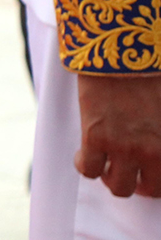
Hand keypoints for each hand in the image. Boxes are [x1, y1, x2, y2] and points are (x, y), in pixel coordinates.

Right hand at [76, 73, 160, 197]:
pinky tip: (85, 153)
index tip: (147, 175)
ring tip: (105, 161)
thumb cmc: (151, 73)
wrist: (122, 49)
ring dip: (111, 177)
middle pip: (145, 190)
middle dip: (136, 182)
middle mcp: (150, 151)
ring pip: (118, 186)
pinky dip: (85, 165)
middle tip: (126, 168)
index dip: (155, 181)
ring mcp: (123, 146)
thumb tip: (155, 139)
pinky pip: (88, 169)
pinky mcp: (96, 137)